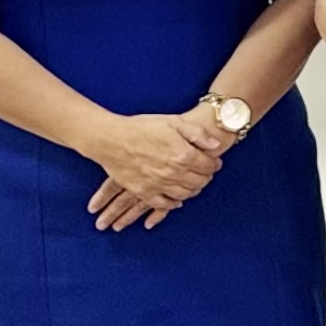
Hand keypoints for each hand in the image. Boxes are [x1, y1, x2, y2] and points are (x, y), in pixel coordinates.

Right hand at [83, 110, 224, 228]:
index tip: (213, 163)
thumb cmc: (141, 127)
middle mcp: (174, 173)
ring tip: (192, 184)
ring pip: (185, 195)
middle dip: (206, 178)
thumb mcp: (174, 122)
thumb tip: (215, 145)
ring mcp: (158, 184)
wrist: (110, 138)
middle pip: (200, 182)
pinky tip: (176, 200)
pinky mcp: (143, 191)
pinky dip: (172, 204)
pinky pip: (162, 204)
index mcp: (184, 155)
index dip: (214, 165)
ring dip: (192, 191)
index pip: (209, 167)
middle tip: (204, 173)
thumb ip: (198, 134)